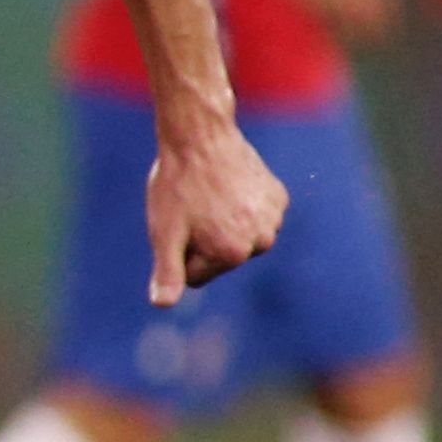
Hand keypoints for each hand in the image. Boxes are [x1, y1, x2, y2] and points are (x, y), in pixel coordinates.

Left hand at [144, 113, 285, 303]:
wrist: (201, 136)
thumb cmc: (177, 186)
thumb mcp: (165, 232)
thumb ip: (168, 272)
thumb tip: (162, 305)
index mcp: (232, 254)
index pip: (196, 275)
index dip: (180, 251)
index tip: (179, 223)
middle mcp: (261, 241)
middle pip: (220, 258)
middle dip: (203, 239)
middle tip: (194, 208)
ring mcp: (274, 218)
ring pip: (238, 237)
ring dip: (223, 223)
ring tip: (210, 196)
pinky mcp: (279, 197)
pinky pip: (254, 215)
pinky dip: (241, 205)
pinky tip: (229, 186)